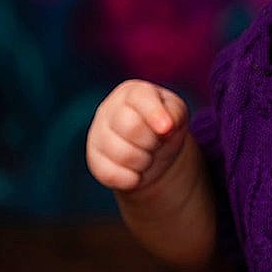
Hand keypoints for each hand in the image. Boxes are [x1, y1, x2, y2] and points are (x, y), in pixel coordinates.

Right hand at [86, 79, 190, 197]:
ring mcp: (98, 134)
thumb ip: (175, 114)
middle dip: (152, 141)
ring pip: (123, 154)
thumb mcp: (177, 115)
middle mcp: (110, 109)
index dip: (155, 114)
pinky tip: (135, 172)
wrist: (152, 152)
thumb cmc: (165, 127)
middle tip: (156, 143)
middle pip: (132, 127)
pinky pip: (111, 174)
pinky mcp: (94, 159)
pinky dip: (131, 178)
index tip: (167, 128)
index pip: (140, 98)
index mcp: (133, 92)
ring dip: (144, 161)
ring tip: (146, 155)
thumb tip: (166, 126)